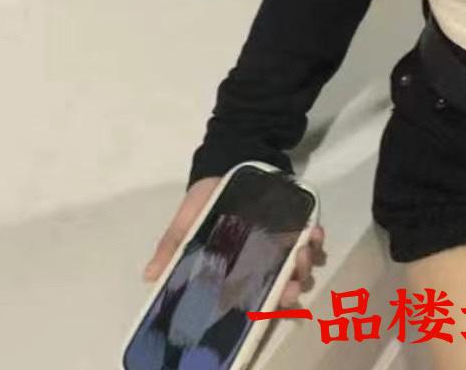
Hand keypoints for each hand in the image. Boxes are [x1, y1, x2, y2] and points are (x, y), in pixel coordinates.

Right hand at [143, 176, 325, 311]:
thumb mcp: (185, 222)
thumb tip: (149, 276)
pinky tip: (314, 233)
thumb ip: (172, 248)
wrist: (227, 158)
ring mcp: (280, 241)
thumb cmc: (204, 197)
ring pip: (300, 266)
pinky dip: (316, 239)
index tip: (277, 306)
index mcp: (236, 269)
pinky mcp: (293, 220)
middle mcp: (261, 260)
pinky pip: (310, 237)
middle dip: (291, 290)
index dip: (268, 307)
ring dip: (305, 266)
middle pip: (283, 286)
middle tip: (293, 285)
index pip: (254, 298)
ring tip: (303, 255)